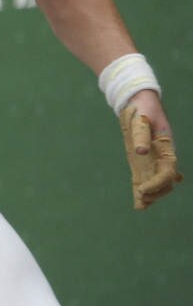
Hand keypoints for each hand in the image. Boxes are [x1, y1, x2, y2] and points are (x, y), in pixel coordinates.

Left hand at [120, 92, 180, 209]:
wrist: (139, 100)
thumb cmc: (142, 109)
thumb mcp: (141, 120)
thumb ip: (141, 135)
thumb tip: (141, 151)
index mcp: (166, 148)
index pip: (166, 172)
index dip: (157, 184)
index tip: (142, 191)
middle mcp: (162, 155)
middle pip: (164, 180)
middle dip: (155, 192)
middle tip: (141, 201)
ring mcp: (154, 156)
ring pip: (157, 179)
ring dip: (151, 192)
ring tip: (140, 204)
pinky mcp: (143, 156)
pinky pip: (146, 173)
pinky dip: (145, 185)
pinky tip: (141, 197)